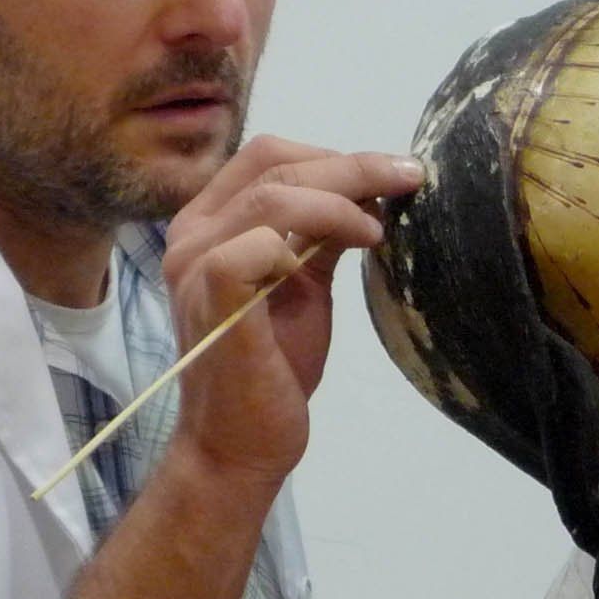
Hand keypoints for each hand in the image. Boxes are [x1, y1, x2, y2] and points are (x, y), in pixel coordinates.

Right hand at [160, 137, 423, 486]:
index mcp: (208, 223)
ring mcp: (193, 264)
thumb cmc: (274, 367)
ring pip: (272, 195)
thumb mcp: (306, 284)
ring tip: (379, 231)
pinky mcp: (212, 298)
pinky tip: (337, 258)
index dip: (335, 154)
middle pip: (275, 164)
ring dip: (339, 202)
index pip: (268, 155)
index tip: (394, 169)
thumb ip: (325, 235)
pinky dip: (304, 237)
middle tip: (408, 178)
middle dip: (352, 166)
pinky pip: (256, 244)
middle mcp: (190, 234)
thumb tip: (373, 190)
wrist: (241, 444)